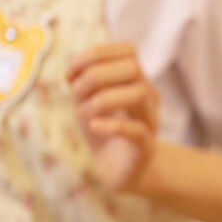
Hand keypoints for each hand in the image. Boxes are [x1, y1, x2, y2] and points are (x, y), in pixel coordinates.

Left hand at [66, 42, 158, 190]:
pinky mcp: (146, 146)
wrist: (119, 170)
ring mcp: (150, 120)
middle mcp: (148, 96)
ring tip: (82, 112)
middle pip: (133, 67)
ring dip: (102, 99)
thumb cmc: (103, 132)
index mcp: (135, 81)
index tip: (71, 72)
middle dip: (96, 75)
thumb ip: (83, 83)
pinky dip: (112, 126)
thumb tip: (74, 69)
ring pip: (139, 93)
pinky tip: (94, 127)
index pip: (128, 51)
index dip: (97, 53)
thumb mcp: (87, 101)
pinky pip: (137, 130)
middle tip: (75, 94)